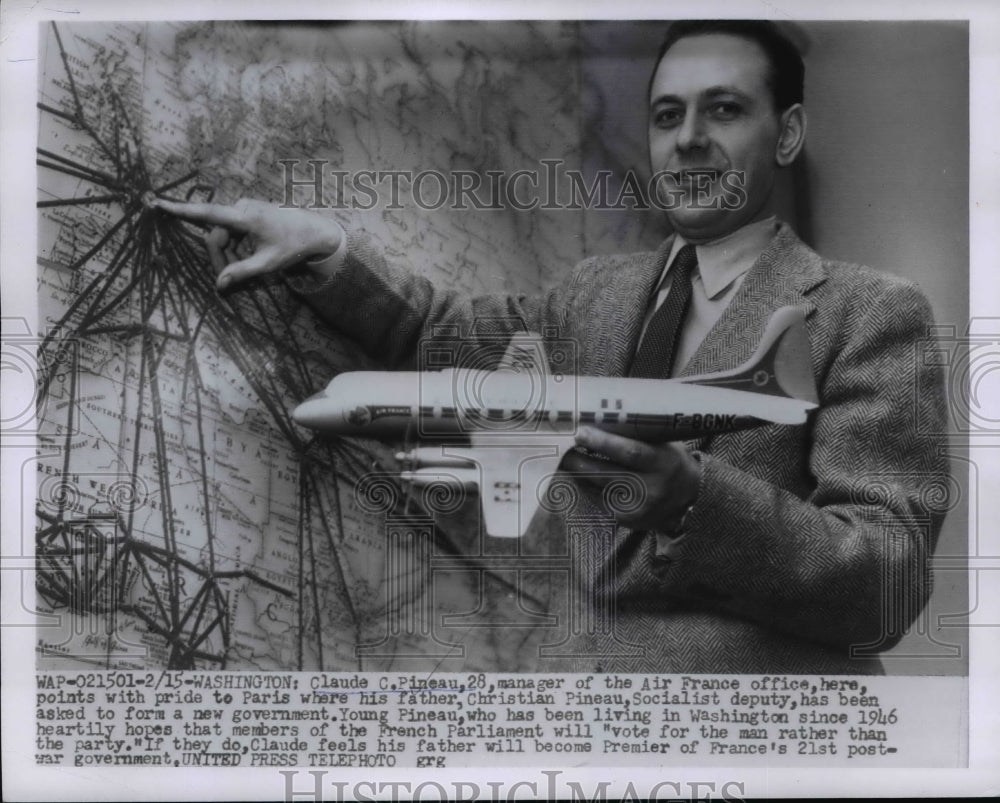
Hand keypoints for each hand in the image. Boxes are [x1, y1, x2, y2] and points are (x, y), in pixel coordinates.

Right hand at [153, 198, 343, 289]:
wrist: (313, 230)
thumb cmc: (292, 246)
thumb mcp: (267, 264)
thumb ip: (241, 273)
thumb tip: (218, 285)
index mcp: (246, 217)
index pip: (208, 213)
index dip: (180, 210)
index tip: (157, 203)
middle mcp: (241, 207)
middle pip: (215, 235)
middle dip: (219, 257)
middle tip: (227, 279)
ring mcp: (243, 208)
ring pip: (222, 234)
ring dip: (227, 253)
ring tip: (245, 266)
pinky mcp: (245, 212)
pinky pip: (230, 231)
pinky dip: (234, 246)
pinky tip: (247, 255)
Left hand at [561, 426, 700, 529]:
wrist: (689, 497)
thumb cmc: (669, 461)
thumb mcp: (664, 444)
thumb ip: (638, 437)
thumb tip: (600, 421)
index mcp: (663, 463)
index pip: (630, 452)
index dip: (603, 443)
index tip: (581, 432)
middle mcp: (651, 488)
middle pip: (608, 473)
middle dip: (581, 460)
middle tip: (563, 447)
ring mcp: (638, 507)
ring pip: (599, 488)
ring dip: (579, 473)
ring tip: (566, 458)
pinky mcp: (627, 519)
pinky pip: (599, 500)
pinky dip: (587, 486)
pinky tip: (580, 475)